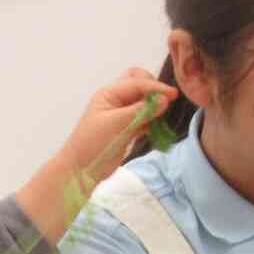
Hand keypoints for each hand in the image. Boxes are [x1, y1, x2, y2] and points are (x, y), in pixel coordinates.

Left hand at [17, 69, 176, 242]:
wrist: (80, 170)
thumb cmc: (92, 144)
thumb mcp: (116, 124)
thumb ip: (140, 111)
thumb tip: (164, 100)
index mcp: (109, 94)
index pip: (136, 83)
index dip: (156, 88)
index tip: (173, 96)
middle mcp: (116, 100)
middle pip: (139, 84)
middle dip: (153, 90)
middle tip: (164, 103)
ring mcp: (121, 115)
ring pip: (143, 102)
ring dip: (154, 107)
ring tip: (161, 118)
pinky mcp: (127, 129)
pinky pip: (144, 118)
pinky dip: (152, 121)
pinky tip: (156, 128)